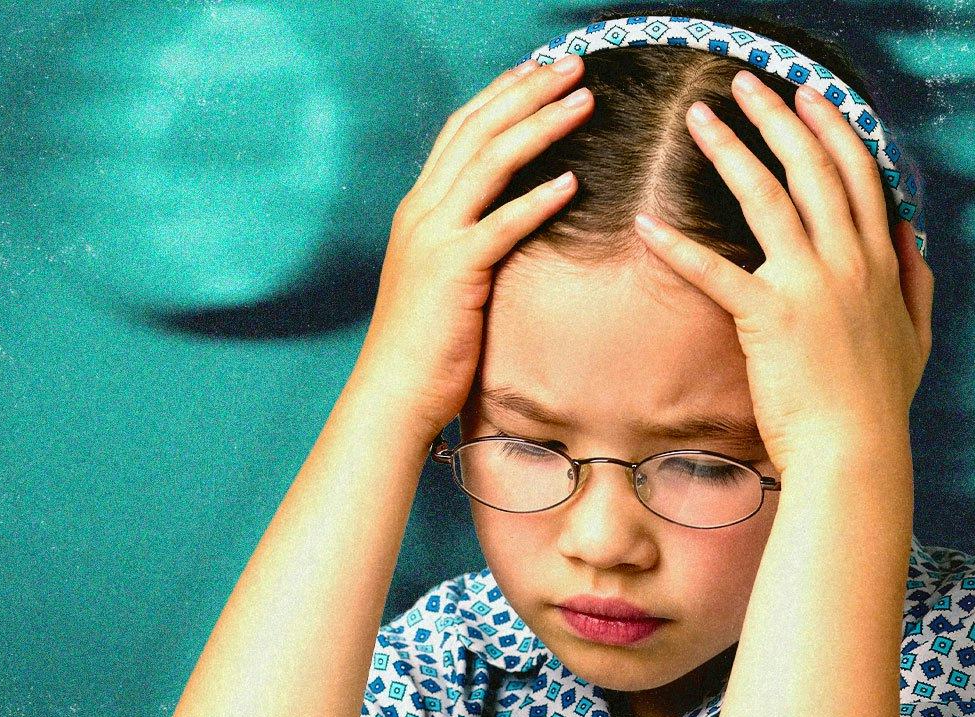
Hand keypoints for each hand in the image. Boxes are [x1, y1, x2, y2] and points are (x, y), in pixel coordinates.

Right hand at [347, 54, 593, 442]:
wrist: (392, 392)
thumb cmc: (422, 347)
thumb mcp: (440, 281)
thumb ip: (463, 246)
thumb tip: (497, 231)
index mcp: (419, 210)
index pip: (460, 134)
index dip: (500, 97)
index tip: (538, 72)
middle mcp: (422, 212)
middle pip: (478, 130)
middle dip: (527, 91)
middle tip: (573, 65)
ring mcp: (434, 238)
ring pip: (490, 162)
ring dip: (540, 125)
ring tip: (582, 100)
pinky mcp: (453, 271)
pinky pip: (501, 224)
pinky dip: (537, 200)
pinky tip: (572, 182)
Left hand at [632, 73, 933, 475]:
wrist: (855, 451)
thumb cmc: (879, 405)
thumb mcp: (916, 339)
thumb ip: (917, 284)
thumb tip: (915, 240)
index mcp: (880, 262)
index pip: (860, 175)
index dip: (833, 129)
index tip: (810, 96)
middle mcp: (848, 260)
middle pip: (812, 168)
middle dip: (778, 116)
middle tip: (746, 85)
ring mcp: (809, 284)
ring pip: (766, 196)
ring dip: (729, 150)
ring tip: (698, 119)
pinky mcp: (768, 317)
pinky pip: (714, 270)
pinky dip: (677, 246)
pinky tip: (646, 223)